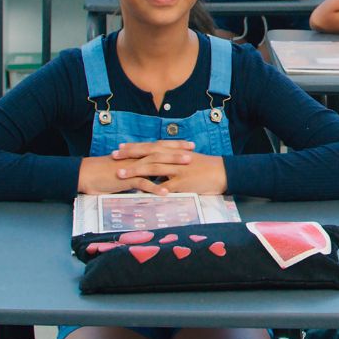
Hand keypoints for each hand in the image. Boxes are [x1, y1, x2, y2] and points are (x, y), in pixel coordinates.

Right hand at [77, 143, 185, 195]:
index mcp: (138, 154)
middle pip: (160, 152)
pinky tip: (165, 193)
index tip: (190, 145)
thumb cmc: (105, 171)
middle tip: (193, 152)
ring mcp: (132, 168)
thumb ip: (139, 167)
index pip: (159, 147)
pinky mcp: (126, 179)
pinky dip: (154, 187)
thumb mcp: (126, 167)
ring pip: (155, 164)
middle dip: (178, 151)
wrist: (86, 174)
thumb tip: (152, 171)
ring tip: (186, 165)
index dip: (175, 145)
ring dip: (171, 164)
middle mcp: (137, 158)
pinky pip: (142, 183)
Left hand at [111, 140, 227, 194]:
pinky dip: (154, 189)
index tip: (120, 148)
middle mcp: (175, 158)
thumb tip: (157, 165)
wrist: (224, 172)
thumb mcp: (188, 159)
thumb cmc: (206, 167)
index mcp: (175, 151)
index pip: (151, 146)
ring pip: (154, 168)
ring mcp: (179, 170)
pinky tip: (141, 192)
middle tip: (114, 157)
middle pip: (149, 154)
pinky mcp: (184, 183)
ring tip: (121, 174)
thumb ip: (172, 161)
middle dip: (130, 155)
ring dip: (136, 170)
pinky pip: (166, 187)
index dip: (135, 147)